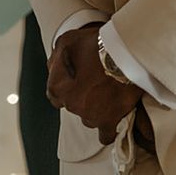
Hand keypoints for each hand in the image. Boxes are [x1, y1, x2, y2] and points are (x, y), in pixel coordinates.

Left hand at [46, 24, 142, 144]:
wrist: (121, 54)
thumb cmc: (94, 45)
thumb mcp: (66, 41)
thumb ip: (56, 58)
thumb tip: (54, 67)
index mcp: (57, 86)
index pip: (54, 94)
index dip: (65, 87)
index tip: (74, 82)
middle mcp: (70, 103)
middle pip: (73, 105)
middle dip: (81, 96)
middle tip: (94, 83)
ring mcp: (89, 115)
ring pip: (88, 118)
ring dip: (95, 109)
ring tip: (107, 94)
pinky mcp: (108, 122)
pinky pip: (105, 134)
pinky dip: (108, 128)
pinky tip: (112, 118)